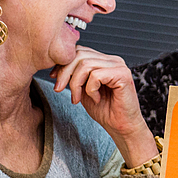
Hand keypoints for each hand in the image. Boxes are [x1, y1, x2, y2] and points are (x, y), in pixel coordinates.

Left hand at [50, 47, 155, 165]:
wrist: (120, 126)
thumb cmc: (105, 110)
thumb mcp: (82, 89)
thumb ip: (75, 75)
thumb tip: (57, 66)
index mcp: (104, 61)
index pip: (79, 51)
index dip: (63, 63)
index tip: (54, 78)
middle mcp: (113, 60)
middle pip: (80, 55)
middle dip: (65, 73)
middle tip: (59, 89)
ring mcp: (119, 66)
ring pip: (85, 64)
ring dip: (76, 84)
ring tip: (77, 98)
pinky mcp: (123, 75)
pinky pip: (96, 75)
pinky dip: (90, 89)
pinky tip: (96, 98)